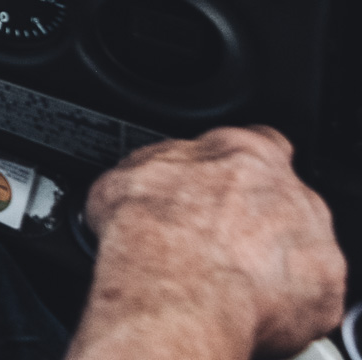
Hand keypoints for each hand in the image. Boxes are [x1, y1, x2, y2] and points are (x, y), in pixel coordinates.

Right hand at [71, 126, 344, 359]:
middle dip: (252, 218)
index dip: (238, 168)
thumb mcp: (125, 178)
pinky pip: (305, 295)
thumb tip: (144, 182)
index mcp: (244, 152)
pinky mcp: (323, 288)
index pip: (259, 143)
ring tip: (224, 280)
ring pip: (296, 245)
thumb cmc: (148, 234)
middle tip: (213, 241)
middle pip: (279, 198)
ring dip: (268, 258)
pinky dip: (279, 302)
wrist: (171, 290)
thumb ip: (157, 171)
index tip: (219, 187)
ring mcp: (310, 238)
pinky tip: (241, 305)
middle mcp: (287, 190)